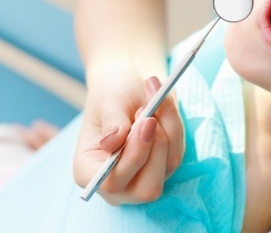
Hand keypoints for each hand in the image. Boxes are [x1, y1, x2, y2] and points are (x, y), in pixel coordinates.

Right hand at [73, 74, 184, 204]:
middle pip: (147, 188)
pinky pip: (178, 150)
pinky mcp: (165, 164)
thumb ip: (111, 122)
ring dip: (168, 127)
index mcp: (89, 172)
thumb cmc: (113, 92)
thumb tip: (111, 143)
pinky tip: (163, 104)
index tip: (147, 121)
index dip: (133, 157)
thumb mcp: (108, 100)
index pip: (112, 183)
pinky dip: (174, 124)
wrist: (129, 83)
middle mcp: (118, 182)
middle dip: (157, 148)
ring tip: (155, 97)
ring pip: (169, 165)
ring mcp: (144, 176)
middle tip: (152, 113)